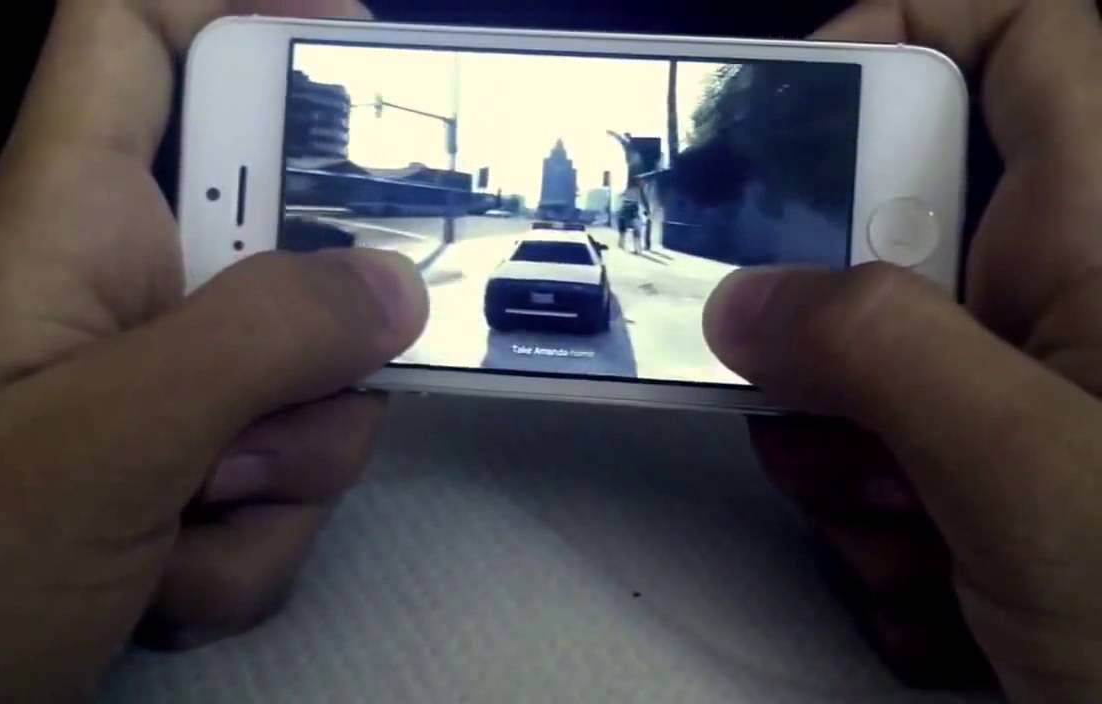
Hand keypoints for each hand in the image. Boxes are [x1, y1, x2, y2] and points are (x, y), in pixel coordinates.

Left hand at [0, 1, 426, 699]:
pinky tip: (161, 588)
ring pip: (297, 388)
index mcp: (66, 222)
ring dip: (280, 478)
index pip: (135, 38)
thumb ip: (258, 344)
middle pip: (279, 247)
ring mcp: (143, 396)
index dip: (244, 8)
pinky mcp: (161, 482)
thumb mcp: (96, 446)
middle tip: (283, 410)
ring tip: (178, 533)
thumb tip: (394, 285)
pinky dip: (245, 549)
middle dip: (316, 346)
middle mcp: (115, 292)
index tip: (362, 52)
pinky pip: (271, 484)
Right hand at [704, 0, 1100, 699]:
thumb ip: (877, 355)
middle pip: (901, 224)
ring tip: (899, 523)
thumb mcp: (1025, 466)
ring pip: (879, 354)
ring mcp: (1036, 385)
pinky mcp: (1006, 461)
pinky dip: (875, 504)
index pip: (1024, 39)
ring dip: (844, 442)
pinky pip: (895, 440)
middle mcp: (1073, 293)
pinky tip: (928, 571)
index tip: (800, 108)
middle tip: (813, 396)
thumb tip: (747, 302)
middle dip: (828, 321)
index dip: (909, 30)